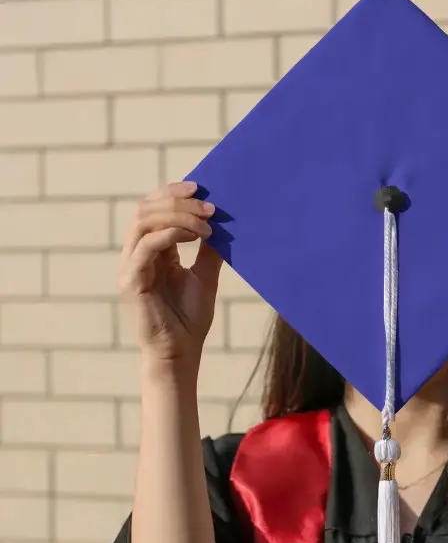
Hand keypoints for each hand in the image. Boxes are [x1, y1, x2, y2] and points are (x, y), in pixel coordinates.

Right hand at [118, 181, 221, 370]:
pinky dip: (171, 233)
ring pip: (143, 221)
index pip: (153, 208)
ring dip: (177, 215)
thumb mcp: (205, 276)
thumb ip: (208, 249)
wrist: (180, 354)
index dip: (173, 193)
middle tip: (209, 206)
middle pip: (145, 209)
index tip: (201, 189)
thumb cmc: (190, 319)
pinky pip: (147, 245)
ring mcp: (130, 266)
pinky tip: (195, 236)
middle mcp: (135, 254)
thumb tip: (222, 222)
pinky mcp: (132, 280)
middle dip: (177, 201)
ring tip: (206, 223)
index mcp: (150, 250)